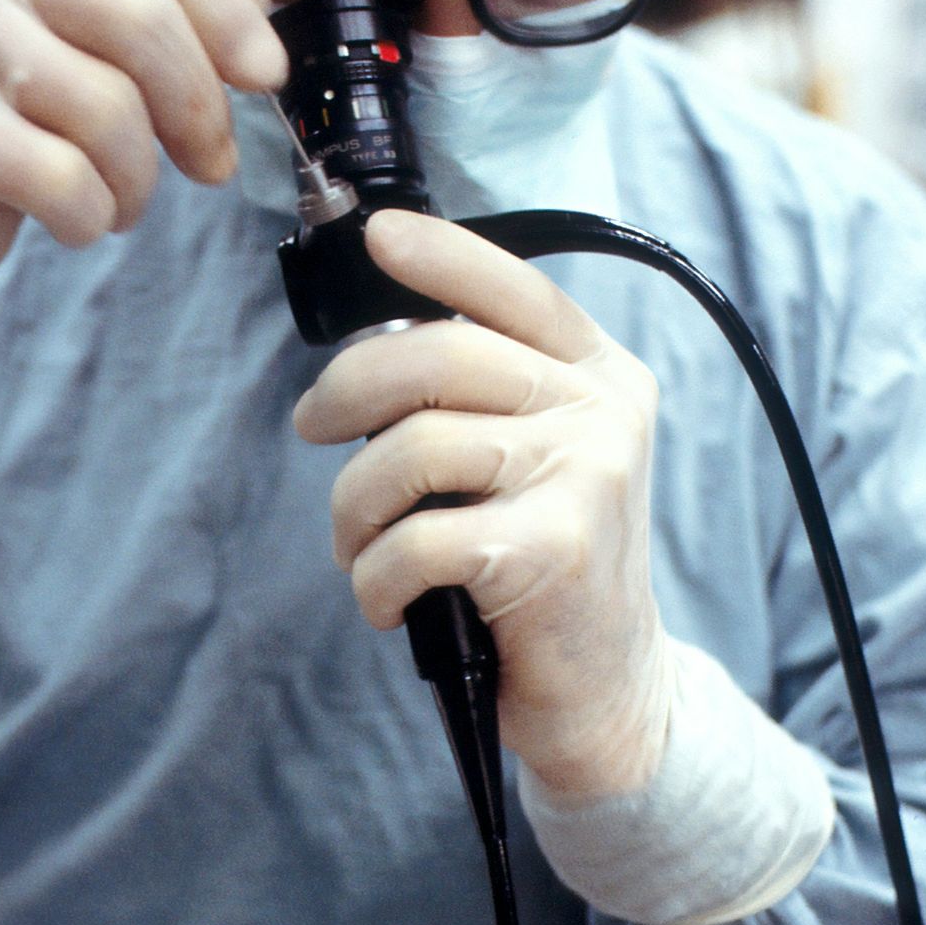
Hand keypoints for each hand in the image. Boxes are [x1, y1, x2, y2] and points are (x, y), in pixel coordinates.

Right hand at [0, 0, 286, 375]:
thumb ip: (156, 2)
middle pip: (143, 19)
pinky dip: (92, 215)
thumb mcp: (68, 40)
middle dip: (199, 107)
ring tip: (117, 197)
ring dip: (139, 179)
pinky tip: (74, 216)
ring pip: (112, 110)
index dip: (224, 11)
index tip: (266, 72)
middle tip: (211, 163)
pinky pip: (67, 180)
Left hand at [293, 210, 673, 800]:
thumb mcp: (548, 459)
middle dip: (347, 390)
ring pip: (413, 448)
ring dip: (353, 504)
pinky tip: (385, 599)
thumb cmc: (550, 567)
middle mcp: (604, 412)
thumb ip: (492, 397)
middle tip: (314, 428)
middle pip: (439, 355)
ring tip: (355, 541)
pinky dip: (374, 577)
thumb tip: (379, 350)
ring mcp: (585, 477)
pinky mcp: (551, 550)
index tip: (378, 238)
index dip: (442, 256)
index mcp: (602, 375)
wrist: (611, 685)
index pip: (516, 290)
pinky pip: (416, 540)